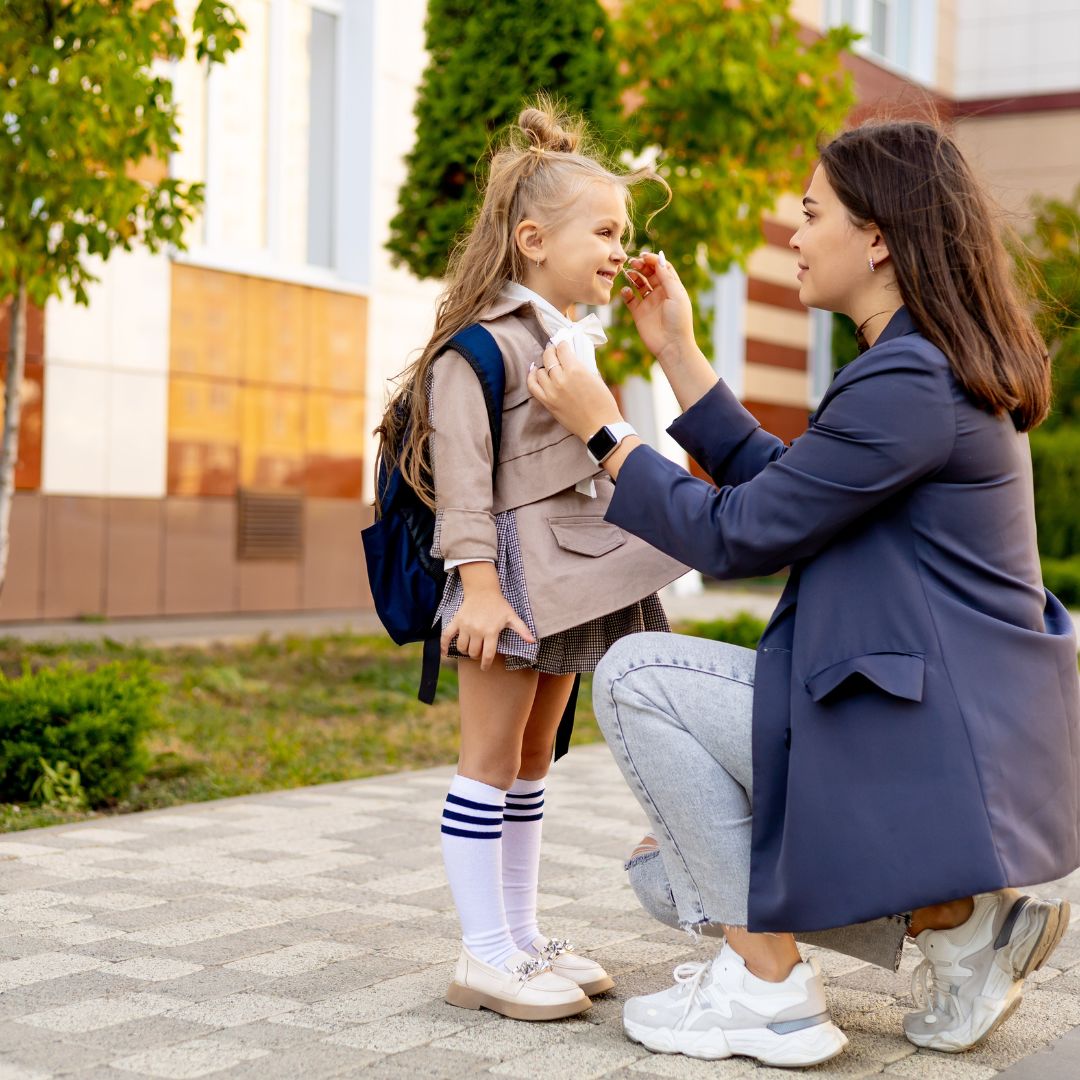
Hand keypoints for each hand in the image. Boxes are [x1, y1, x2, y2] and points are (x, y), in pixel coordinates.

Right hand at [441, 584, 533, 670]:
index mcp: (491, 631)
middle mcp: (477, 630)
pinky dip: (444, 646)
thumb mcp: (512, 617)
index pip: (488, 654)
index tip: (485, 668)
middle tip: (479, 653)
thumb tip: (533, 641)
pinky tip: (445, 654)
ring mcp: (465, 626)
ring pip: (462, 647)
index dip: (486, 664)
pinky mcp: (456, 622)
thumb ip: (522, 630)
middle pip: (474, 653)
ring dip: (466, 651)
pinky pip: (446, 636)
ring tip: (470, 648)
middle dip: (477, 656)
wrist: (483, 590)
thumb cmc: (499, 605)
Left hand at [526, 338, 622, 441]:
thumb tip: (571, 355)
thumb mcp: (595, 377)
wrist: (600, 426)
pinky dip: (532, 377)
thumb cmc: (603, 402)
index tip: (563, 344)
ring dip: (545, 365)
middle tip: (555, 351)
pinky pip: (533, 385)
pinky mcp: (548, 402)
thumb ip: (581, 365)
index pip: (562, 348)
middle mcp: (561, 379)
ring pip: (540, 370)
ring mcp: (552, 391)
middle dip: (552, 350)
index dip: (562, 344)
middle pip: (549, 356)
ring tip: (550, 366)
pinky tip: (535, 372)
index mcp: (576, 370)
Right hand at [621, 252, 695, 366]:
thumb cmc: (678, 320)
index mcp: (672, 287)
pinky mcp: (639, 313)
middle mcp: (660, 293)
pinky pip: (630, 299)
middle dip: (642, 265)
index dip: (654, 260)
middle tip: (634, 262)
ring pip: (639, 283)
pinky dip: (626, 292)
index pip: (662, 268)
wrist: (671, 345)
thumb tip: (658, 260)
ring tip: (628, 273)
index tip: (645, 256)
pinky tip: (626, 291)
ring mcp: (649, 303)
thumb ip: (667, 277)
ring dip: (633, 276)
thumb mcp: (676, 295)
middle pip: (649, 273)